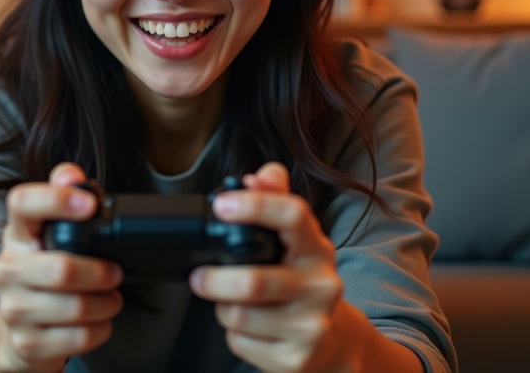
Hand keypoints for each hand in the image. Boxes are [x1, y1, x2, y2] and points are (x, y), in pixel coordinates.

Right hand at [0, 163, 123, 372]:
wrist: (21, 328)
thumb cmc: (45, 271)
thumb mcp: (50, 233)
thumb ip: (63, 197)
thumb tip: (71, 174)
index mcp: (17, 234)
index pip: (22, 203)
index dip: (55, 199)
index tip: (89, 205)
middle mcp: (7, 269)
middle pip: (60, 268)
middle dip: (100, 272)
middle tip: (115, 272)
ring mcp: (14, 308)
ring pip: (74, 307)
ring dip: (105, 303)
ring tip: (111, 297)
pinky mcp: (27, 342)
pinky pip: (78, 338)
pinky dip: (100, 329)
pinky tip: (99, 320)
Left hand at [189, 162, 362, 372]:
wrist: (331, 340)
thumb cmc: (300, 281)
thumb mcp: (295, 241)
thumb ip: (276, 200)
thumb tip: (260, 174)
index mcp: (317, 247)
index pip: (292, 215)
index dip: (255, 205)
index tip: (221, 204)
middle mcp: (321, 285)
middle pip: (254, 281)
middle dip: (214, 279)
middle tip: (198, 276)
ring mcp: (312, 325)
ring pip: (241, 315)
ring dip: (223, 308)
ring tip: (230, 302)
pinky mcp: (297, 358)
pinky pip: (242, 342)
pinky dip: (234, 335)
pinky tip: (249, 328)